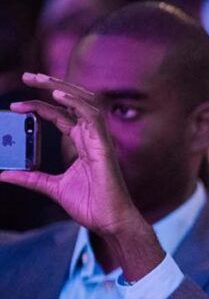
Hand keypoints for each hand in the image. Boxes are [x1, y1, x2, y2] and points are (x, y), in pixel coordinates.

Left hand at [0, 72, 141, 236]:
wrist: (109, 221)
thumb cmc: (91, 205)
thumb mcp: (52, 189)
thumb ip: (31, 179)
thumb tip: (4, 175)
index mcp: (83, 144)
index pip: (60, 115)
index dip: (38, 106)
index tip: (14, 106)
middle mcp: (91, 137)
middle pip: (73, 102)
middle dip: (51, 85)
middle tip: (27, 76)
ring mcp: (99, 140)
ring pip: (83, 102)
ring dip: (61, 87)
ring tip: (38, 79)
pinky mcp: (103, 147)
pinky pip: (91, 116)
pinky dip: (75, 103)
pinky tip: (57, 95)